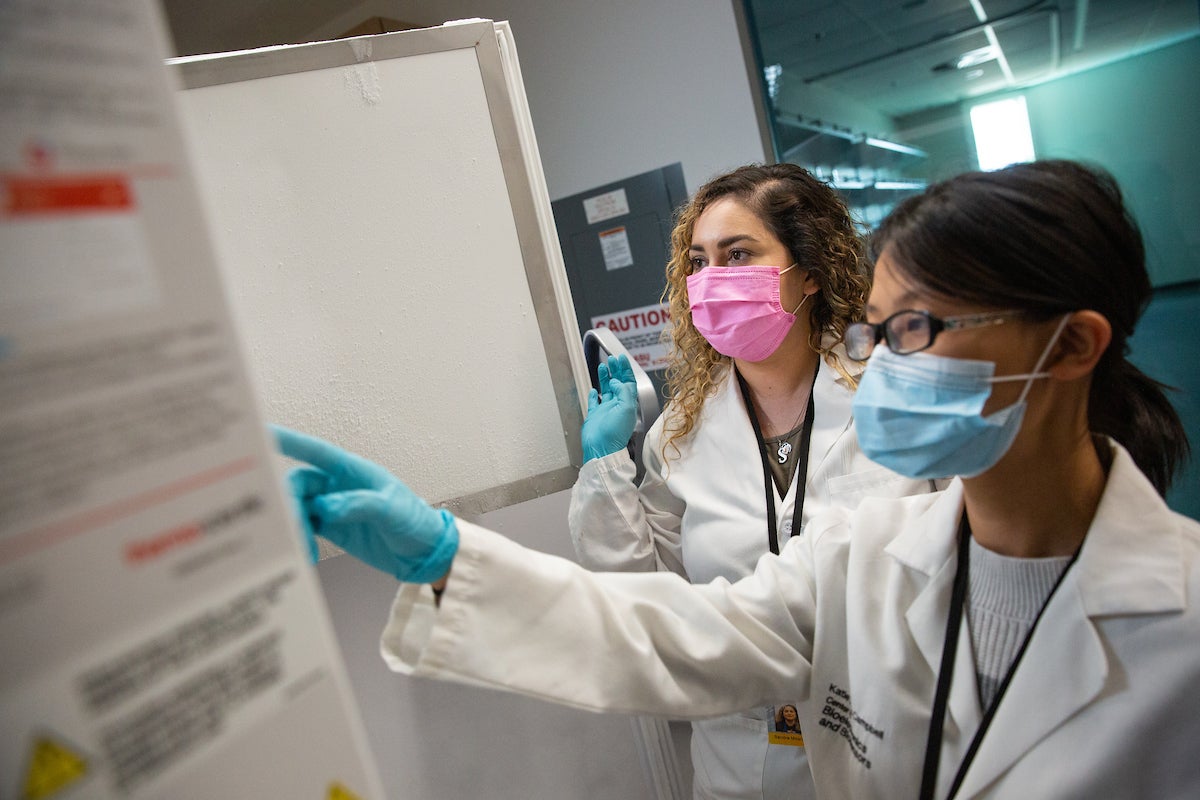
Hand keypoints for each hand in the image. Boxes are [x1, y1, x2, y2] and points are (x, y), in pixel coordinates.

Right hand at [271, 425, 457, 583]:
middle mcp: (338, 485)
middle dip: (289, 504)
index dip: (287, 441)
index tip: (261, 432)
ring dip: (295, 527)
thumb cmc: (415, 522)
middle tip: (292, 528)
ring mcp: (333, 506)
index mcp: (352, 470)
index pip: (314, 451)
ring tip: (304, 549)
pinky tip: (307, 555)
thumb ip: (358, 505)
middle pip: (298, 485)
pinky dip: (300, 541)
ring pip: (298, 508)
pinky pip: (305, 528)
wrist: (424, 553)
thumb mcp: (392, 510)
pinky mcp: (331, 527)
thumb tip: (325, 507)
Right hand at [581, 354, 638, 462]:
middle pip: (618, 383)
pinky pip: (595, 402)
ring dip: (605, 378)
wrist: (601, 448)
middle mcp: (618, 405)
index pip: (628, 382)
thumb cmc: (615, 433)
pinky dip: (594, 395)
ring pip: (607, 389)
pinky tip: (594, 389)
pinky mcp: (595, 415)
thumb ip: (623, 392)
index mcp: (628, 404)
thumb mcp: (626, 409)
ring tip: (602, 366)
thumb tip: (617, 382)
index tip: (621, 358)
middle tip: (611, 359)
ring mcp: (606, 410)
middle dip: (615, 370)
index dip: (625, 369)